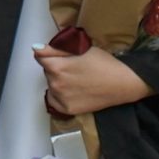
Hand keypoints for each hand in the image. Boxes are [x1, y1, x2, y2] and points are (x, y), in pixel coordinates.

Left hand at [33, 44, 153, 114]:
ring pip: (51, 84)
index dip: (51, 53)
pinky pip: (53, 99)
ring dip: (58, 80)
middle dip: (56, 66)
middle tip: (74, 66)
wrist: (121, 83)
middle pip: (47, 71)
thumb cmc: (104, 63)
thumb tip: (36, 49)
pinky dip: (59, 94)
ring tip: (76, 78)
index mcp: (57, 67)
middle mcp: (55, 84)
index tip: (61, 55)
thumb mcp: (82, 49)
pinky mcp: (66, 109)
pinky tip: (72, 89)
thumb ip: (56, 49)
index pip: (41, 57)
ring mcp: (60, 98)